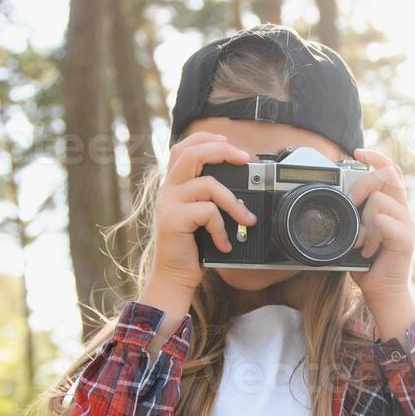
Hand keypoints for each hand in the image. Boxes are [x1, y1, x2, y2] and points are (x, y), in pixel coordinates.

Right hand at [149, 131, 258, 291]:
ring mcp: (169, 203)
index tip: (228, 142)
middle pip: (192, 153)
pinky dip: (222, 228)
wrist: (175, 276)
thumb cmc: (192, 247)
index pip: (183, 148)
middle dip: (221, 150)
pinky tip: (223, 243)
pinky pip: (208, 212)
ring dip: (233, 202)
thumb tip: (243, 187)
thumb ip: (211, 198)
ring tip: (246, 220)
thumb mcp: (202, 217)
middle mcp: (168, 189)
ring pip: (208, 185)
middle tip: (245, 159)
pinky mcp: (173, 219)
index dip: (205, 139)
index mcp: (174, 185)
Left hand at [347, 147, 414, 307]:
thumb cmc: (368, 265)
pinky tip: (367, 250)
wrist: (383, 293)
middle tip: (352, 202)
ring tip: (361, 242)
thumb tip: (337, 198)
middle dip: (363, 184)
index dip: (376, 157)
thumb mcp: (357, 233)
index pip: (391, 171)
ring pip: (379, 200)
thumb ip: (354, 214)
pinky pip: (382, 222)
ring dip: (363, 221)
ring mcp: (406, 225)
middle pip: (388, 176)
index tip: (357, 152)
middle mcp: (402, 212)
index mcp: (392, 207)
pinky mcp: (405, 239)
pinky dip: (369, 236)